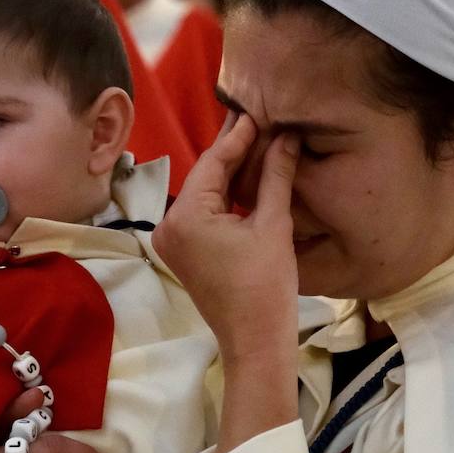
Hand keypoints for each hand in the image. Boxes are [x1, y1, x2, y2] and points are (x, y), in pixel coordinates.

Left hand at [152, 114, 300, 362]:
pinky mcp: (182, 252)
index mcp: (185, 216)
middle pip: (205, 176)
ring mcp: (171, 240)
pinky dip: (224, 197)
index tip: (257, 111)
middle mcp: (168, 224)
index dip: (238, 136)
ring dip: (230, 172)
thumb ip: (275, 176)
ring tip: (259, 143)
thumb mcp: (273, 224)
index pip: (212, 162)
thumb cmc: (266, 287)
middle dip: (234, 151)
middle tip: (259, 120)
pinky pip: (203, 212)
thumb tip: (285, 136)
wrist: (255, 341)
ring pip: (204, 193)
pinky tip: (247, 178)